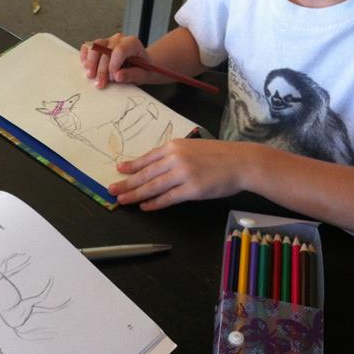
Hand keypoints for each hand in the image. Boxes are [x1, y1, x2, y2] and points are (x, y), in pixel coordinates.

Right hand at [80, 33, 151, 88]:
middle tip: (101, 83)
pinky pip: (88, 47)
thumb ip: (132, 75)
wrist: (141, 66)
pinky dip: (85, 57)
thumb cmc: (143, 69)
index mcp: (132, 43)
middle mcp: (119, 39)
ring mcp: (107, 41)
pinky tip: (87, 67)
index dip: (114, 64)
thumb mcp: (144, 75)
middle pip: (104, 50)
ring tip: (91, 76)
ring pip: (94, 46)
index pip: (120, 50)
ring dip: (91, 63)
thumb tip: (118, 75)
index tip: (113, 77)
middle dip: (101, 69)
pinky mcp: (99, 46)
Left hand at [108, 139, 245, 209]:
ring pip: (153, 186)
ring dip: (136, 194)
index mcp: (175, 146)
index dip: (132, 166)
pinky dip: (155, 203)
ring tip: (123, 199)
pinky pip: (168, 198)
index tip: (119, 170)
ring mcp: (183, 174)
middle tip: (112, 189)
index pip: (147, 158)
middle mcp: (176, 158)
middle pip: (146, 173)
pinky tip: (144, 206)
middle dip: (127, 182)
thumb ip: (174, 154)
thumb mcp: (193, 147)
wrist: (241, 162)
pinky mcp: (192, 190)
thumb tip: (155, 165)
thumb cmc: (219, 155)